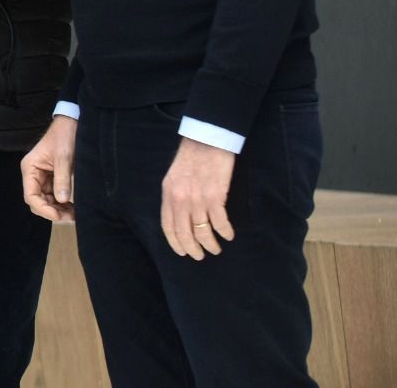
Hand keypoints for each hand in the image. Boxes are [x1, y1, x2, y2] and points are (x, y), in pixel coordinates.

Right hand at [21, 116, 76, 221]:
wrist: (73, 123)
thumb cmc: (65, 135)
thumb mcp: (64, 157)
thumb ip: (63, 179)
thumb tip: (62, 200)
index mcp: (30, 168)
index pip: (31, 195)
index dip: (43, 208)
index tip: (58, 215)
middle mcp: (33, 175)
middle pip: (38, 201)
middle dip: (53, 212)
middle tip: (71, 218)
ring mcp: (43, 178)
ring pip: (47, 201)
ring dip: (59, 210)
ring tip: (75, 215)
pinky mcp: (53, 179)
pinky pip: (55, 196)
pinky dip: (63, 204)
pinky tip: (74, 208)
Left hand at [160, 137, 236, 259]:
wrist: (206, 140)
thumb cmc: (191, 158)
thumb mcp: (173, 177)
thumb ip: (174, 197)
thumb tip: (178, 217)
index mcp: (168, 195)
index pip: (168, 226)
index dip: (175, 243)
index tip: (182, 252)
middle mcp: (180, 199)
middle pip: (184, 233)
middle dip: (193, 249)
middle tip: (200, 256)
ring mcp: (197, 199)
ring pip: (202, 232)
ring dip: (210, 244)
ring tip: (216, 249)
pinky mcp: (215, 196)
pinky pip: (220, 222)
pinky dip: (225, 232)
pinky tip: (228, 235)